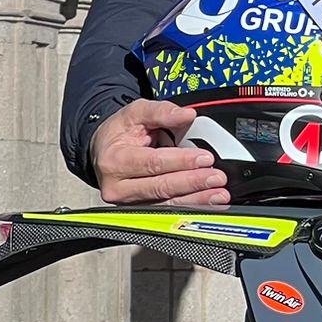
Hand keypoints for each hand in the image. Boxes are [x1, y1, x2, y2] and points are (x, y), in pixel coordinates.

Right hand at [90, 100, 228, 205]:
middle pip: (161, 187)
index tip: (205, 157)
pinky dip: (190, 206)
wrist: (103, 150)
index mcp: (115, 161)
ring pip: (165, 204)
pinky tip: (208, 202)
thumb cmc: (120, 133)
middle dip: (192, 182)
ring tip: (218, 193)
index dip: (181, 161)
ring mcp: (128, 202)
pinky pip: (167, 210)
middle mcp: (118, 186)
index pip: (153, 163)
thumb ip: (161, 111)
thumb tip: (187, 114)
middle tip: (216, 177)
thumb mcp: (135, 113)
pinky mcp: (139, 210)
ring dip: (196, 199)